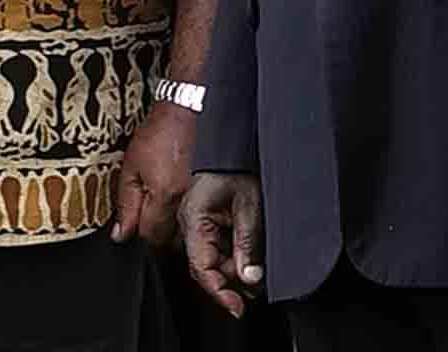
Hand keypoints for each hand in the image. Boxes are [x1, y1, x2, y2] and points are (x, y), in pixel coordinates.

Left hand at [111, 101, 196, 248]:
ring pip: (188, 229)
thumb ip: (125, 203)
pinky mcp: (214, 188)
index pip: (149, 236)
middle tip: (149, 217)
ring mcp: (204, 194)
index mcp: (165, 195)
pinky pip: (202, 214)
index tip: (134, 227)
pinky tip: (184, 201)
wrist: (191, 106)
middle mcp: (188, 199)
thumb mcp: (131, 166)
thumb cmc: (162, 129)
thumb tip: (121, 234)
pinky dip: (190, 214)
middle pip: (172, 239)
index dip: (138, 233)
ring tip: (166, 208)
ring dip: (176, 226)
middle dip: (158, 233)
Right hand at [180, 171, 264, 317]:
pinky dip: (234, 257)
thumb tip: (250, 277)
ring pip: (213, 259)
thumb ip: (247, 242)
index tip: (237, 307)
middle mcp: (190, 225)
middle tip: (254, 295)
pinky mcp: (207, 219)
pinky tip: (250, 264)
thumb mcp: (249, 204)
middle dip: (230, 284)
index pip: (202, 268)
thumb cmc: (236, 164)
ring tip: (256, 281)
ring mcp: (197, 222)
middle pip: (207, 267)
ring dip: (233, 272)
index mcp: (194, 220)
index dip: (219, 291)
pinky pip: (217, 246)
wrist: (229, 140)